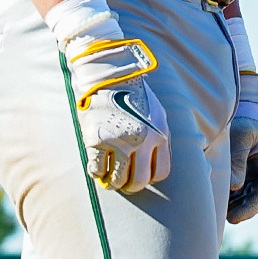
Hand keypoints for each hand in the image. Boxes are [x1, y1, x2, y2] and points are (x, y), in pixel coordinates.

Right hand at [65, 37, 171, 192]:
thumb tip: (155, 168)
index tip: (140, 173)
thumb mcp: (156, 112)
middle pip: (140, 180)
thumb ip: (158, 138)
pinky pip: (97, 170)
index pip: (161, 172)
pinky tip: (97, 167)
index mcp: (160, 133)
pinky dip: (97, 173)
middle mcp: (142, 140)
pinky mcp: (97, 140)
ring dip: (113, 182)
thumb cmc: (132, 93)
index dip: (150, 176)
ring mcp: (119, 141)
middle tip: (123, 181)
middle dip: (131, 184)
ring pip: (118, 180)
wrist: (108, 73)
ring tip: (109, 177)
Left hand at [227, 73, 257, 223]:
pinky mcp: (236, 169)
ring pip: (240, 196)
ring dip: (228, 203)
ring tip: (212, 205)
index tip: (233, 217)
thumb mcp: (242, 132)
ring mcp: (249, 171)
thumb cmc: (243, 114)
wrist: (238, 100)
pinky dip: (223, 193)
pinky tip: (209, 193)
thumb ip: (239, 156)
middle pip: (250, 200)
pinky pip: (231, 188)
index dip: (249, 209)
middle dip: (236, 210)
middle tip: (218, 214)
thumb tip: (235, 185)